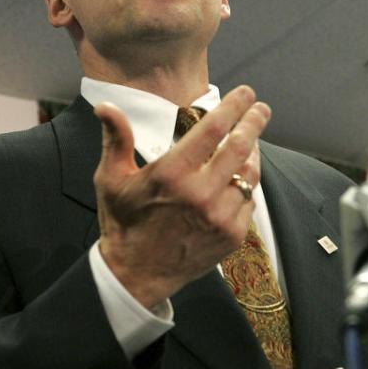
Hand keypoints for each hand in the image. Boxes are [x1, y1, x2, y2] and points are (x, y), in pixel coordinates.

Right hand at [94, 85, 269, 307]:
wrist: (137, 275)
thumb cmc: (123, 223)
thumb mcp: (111, 179)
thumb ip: (116, 140)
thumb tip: (106, 107)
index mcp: (172, 175)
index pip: (214, 129)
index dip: (234, 106)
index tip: (245, 93)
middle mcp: (201, 194)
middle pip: (241, 146)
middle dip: (255, 122)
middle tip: (261, 109)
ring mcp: (220, 216)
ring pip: (250, 175)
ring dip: (254, 153)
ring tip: (253, 139)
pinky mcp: (232, 235)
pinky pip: (249, 201)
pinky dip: (248, 185)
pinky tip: (242, 176)